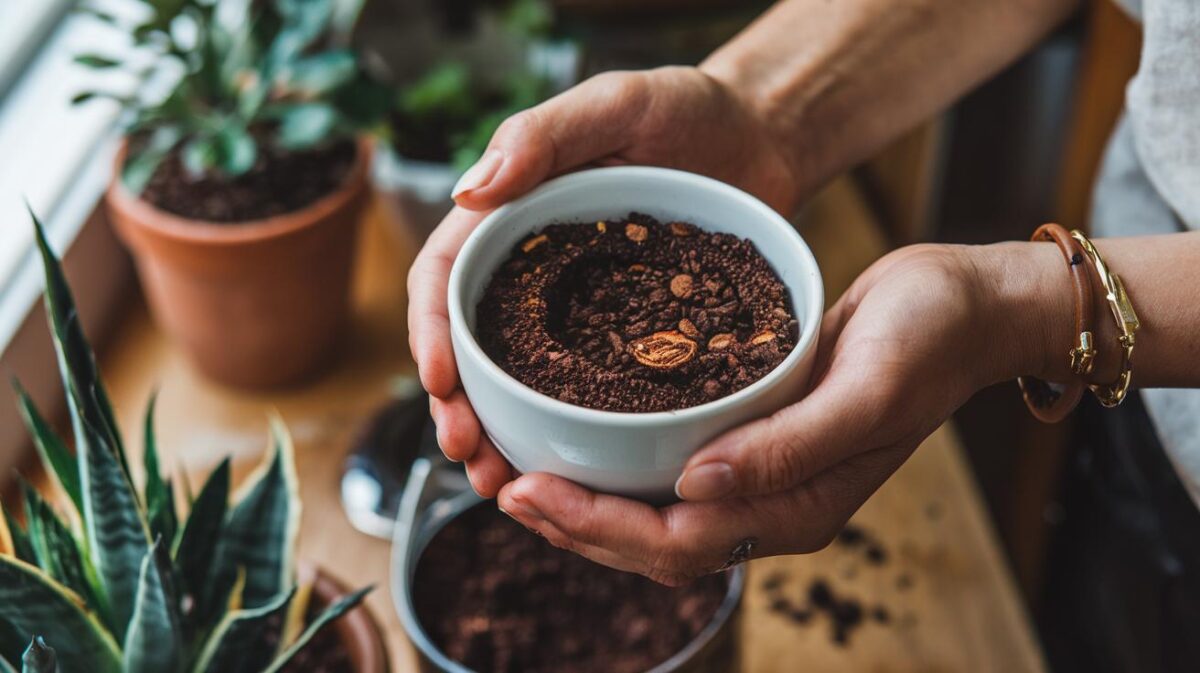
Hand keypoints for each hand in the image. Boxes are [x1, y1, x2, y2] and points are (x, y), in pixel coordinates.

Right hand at [409, 66, 807, 495]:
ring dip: (501, 435)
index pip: (446, 275)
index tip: (441, 384)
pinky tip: (572, 473)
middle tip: (470, 457)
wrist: (761, 140)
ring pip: (521, 381)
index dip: (432, 332)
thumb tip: (469, 190)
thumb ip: (545, 136)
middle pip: (471, 345)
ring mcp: (577, 309)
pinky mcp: (625, 337)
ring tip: (503, 485)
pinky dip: (569, 434)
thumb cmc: (687, 110)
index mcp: (511, 215)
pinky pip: (587, 391)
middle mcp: (533, 269)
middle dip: (458, 407)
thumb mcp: (617, 105)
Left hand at [495, 243, 1065, 583]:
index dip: (597, 526)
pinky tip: (578, 440)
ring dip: (587, 505)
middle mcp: (773, 504)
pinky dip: (619, 469)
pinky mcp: (753, 439)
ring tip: (519, 475)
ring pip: (656, 517)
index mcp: (800, 509)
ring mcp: (762, 476)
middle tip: (500, 487)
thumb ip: (788, 448)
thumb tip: (696, 490)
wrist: (965, 307)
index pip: (677, 543)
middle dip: (573, 526)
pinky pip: (673, 475)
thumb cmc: (930, 341)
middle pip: (653, 544)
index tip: (530, 491)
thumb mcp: (867, 389)